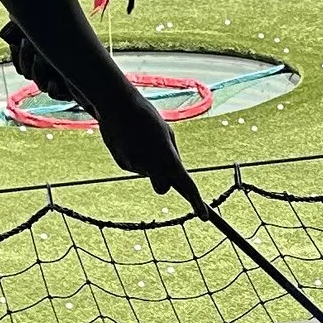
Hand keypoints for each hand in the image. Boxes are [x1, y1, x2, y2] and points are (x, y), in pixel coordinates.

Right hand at [2, 19, 79, 104]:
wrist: (96, 64)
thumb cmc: (72, 45)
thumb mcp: (54, 34)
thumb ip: (39, 28)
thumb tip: (15, 13)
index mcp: (36, 64)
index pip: (19, 64)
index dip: (15, 56)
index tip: (13, 43)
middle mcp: (43, 76)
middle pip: (26, 72)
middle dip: (24, 57)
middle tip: (26, 42)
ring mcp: (53, 85)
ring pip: (39, 84)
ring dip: (37, 71)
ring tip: (39, 57)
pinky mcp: (66, 93)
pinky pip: (55, 94)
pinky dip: (53, 89)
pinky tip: (53, 81)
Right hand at [95, 71, 199, 201]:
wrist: (118, 105)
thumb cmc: (147, 116)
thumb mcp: (167, 134)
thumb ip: (172, 156)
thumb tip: (174, 173)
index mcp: (168, 156)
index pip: (185, 184)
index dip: (196, 202)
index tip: (204, 216)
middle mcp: (152, 164)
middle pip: (163, 188)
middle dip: (164, 181)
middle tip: (162, 163)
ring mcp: (135, 165)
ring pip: (148, 173)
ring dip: (148, 163)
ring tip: (141, 140)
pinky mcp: (123, 163)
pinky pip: (135, 166)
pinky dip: (135, 156)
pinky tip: (130, 140)